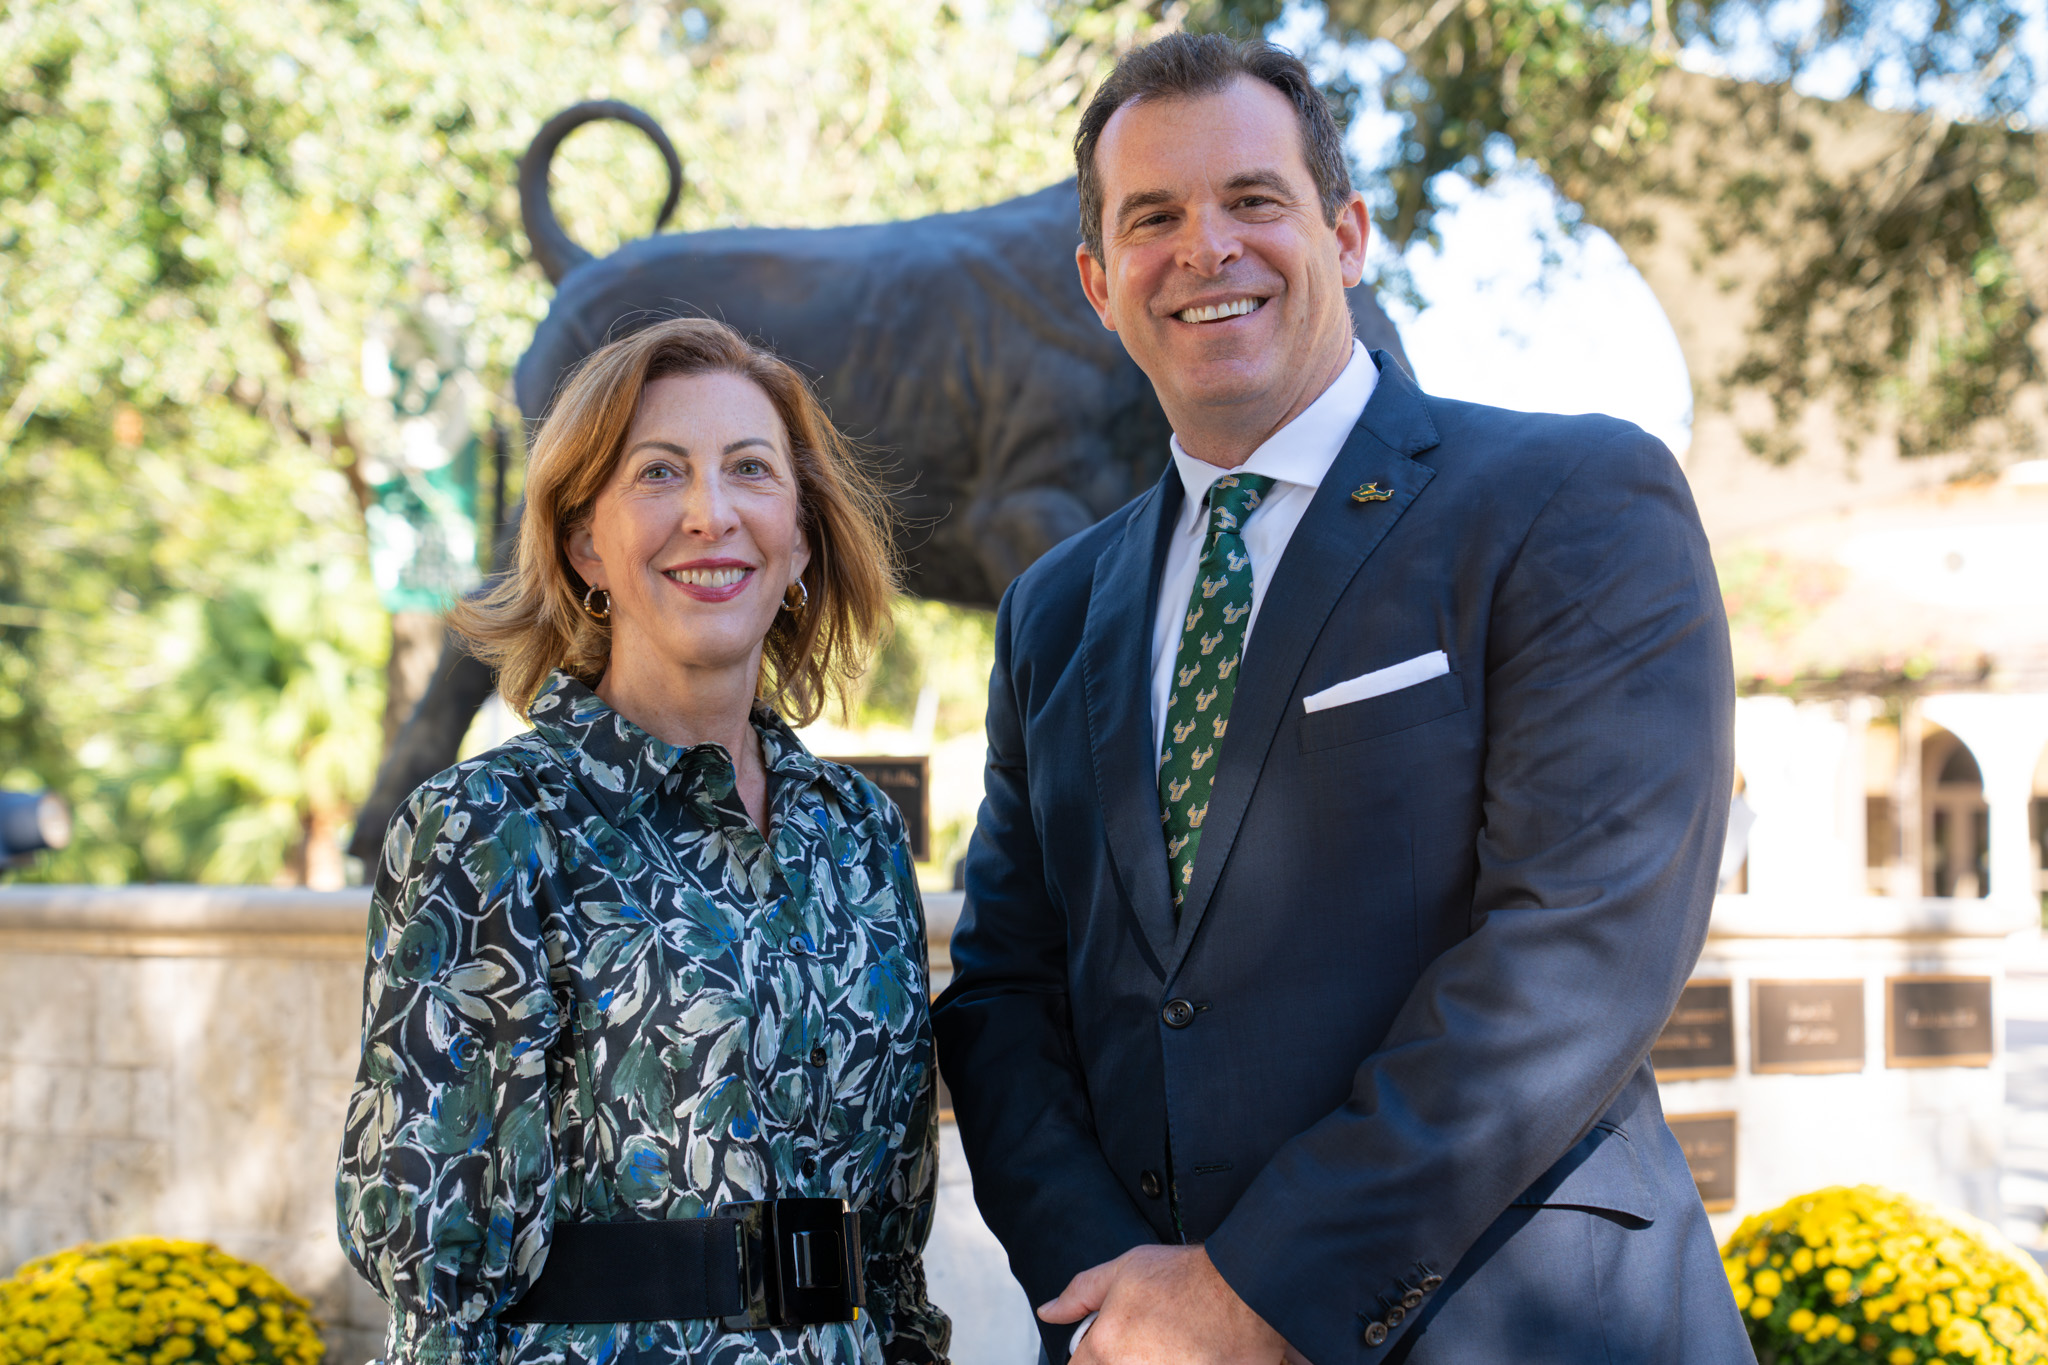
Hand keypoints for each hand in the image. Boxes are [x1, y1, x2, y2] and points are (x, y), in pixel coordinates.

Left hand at [1037, 1244, 1306, 1364]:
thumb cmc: (1185, 1279)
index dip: (1088, 1356)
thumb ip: (1079, 1295)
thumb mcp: (1122, 1270)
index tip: (1105, 1347)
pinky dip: (1174, 1362)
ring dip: (1148, 1359)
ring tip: (1169, 1343)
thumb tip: (1049, 1311)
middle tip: (1145, 1338)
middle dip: (1122, 1357)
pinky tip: (1187, 1350)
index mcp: (1105, 1349)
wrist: (1244, 1292)